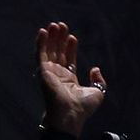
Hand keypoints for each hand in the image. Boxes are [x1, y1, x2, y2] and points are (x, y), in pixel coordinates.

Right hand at [35, 21, 107, 135]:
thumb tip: (95, 68)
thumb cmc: (83, 108)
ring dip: (51, 38)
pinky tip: (43, 31)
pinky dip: (41, 43)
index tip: (73, 37)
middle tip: (61, 25)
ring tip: (54, 25)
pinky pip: (40, 54)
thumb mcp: (98, 92)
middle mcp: (58, 75)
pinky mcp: (43, 72)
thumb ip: (99, 80)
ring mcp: (49, 73)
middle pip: (58, 52)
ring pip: (49, 51)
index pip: (69, 59)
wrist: (71, 115)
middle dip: (60, 39)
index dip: (70, 48)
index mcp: (69, 79)